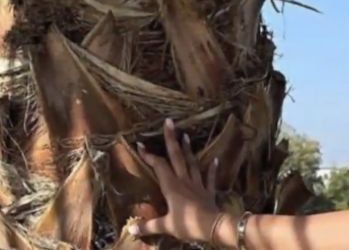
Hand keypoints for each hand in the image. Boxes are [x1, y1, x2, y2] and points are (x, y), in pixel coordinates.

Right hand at [129, 118, 221, 242]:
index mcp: (171, 186)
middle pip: (177, 157)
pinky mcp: (208, 191)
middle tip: (169, 122)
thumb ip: (148, 226)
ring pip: (192, 163)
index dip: (149, 155)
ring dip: (189, 150)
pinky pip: (210, 178)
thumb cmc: (187, 224)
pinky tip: (215, 159)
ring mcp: (198, 184)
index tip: (140, 144)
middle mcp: (184, 181)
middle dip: (171, 139)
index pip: (159, 166)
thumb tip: (131, 230)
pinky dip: (212, 168)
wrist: (212, 226)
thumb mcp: (165, 225)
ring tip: (186, 135)